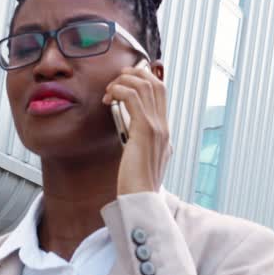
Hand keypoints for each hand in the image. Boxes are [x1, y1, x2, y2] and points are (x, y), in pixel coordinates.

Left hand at [103, 63, 170, 194]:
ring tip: (109, 91)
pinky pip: (133, 97)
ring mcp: (157, 128)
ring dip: (123, 81)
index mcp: (165, 133)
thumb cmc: (136, 185)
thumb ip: (141, 145)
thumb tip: (133, 135)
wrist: (141, 199)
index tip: (124, 83)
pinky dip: (119, 90)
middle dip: (134, 74)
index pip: (160, 93)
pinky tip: (108, 98)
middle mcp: (164, 127)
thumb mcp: (142, 161)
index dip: (143, 80)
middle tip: (115, 81)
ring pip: (145, 85)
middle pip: (156, 83)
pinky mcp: (144, 130)